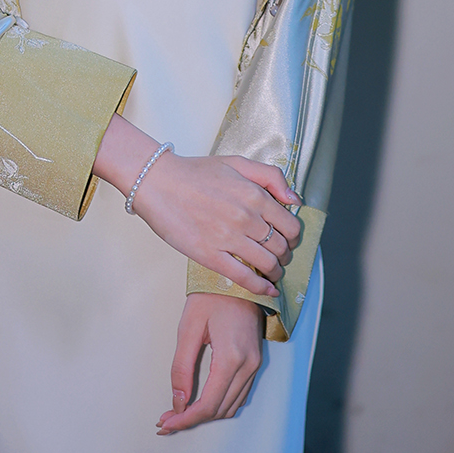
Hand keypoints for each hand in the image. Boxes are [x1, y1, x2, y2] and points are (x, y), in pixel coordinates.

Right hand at [92, 111, 301, 296]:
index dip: (293, 237)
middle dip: (285, 255)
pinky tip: (267, 290)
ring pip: (267, 265)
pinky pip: (245, 278)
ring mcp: (229, 238)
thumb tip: (295, 200)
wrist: (158, 183)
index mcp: (254, 194)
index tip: (288, 240)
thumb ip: (271, 177)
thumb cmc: (195, 172)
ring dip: (275, 272)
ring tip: (272, 272)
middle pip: (281, 247)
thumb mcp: (237, 162)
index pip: (290, 225)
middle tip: (279, 257)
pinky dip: (261, 288)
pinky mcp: (211, 256)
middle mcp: (246, 217)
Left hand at [157, 294, 262, 433]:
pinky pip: (239, 395)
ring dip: (206, 414)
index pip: (208, 405)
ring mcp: (255, 364)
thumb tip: (178, 403)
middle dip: (191, 419)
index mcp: (231, 358)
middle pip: (220, 410)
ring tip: (179, 413)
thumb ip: (182, 367)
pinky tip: (201, 401)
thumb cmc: (211, 295)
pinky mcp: (256, 361)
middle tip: (165, 421)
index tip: (164, 425)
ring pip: (231, 406)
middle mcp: (248, 366)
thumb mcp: (189, 328)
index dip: (185, 420)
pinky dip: (220, 404)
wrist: (239, 275)